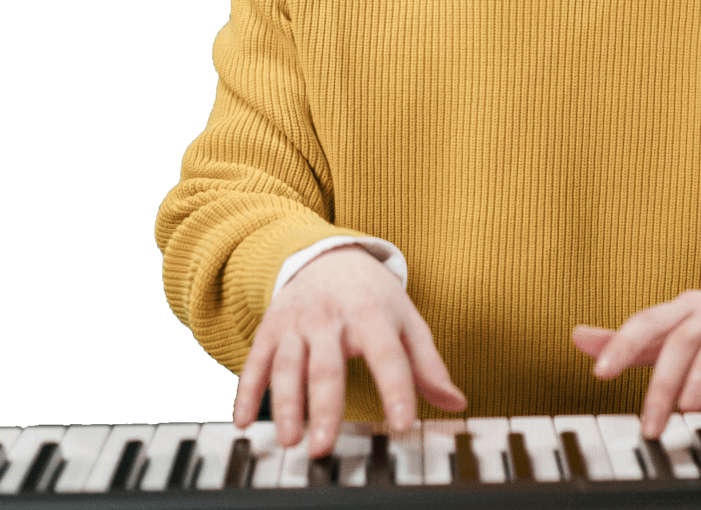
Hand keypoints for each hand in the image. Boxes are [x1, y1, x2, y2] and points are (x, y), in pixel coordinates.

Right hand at [232, 246, 466, 455]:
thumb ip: (428, 364)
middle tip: (323, 446)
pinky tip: (244, 421)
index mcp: (372, 314)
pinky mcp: (271, 329)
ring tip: (290, 440)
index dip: (396, 389)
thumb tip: (456, 402)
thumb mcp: (406, 320)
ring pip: (288, 365)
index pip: (387, 354)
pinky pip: (255, 362)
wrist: (328, 254)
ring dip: (285, 404)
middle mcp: (331, 318)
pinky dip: (246, 391)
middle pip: (327, 366)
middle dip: (324, 408)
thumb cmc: (373, 296)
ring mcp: (297, 323)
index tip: (402, 424)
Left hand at [572, 287, 700, 438]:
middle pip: (680, 339)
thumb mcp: (670, 331)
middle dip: (662, 382)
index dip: (623, 345)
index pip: (647, 324)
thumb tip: (578, 337)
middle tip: (651, 423)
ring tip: (691, 407)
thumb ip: (627, 340)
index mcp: (682, 310)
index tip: (601, 372)